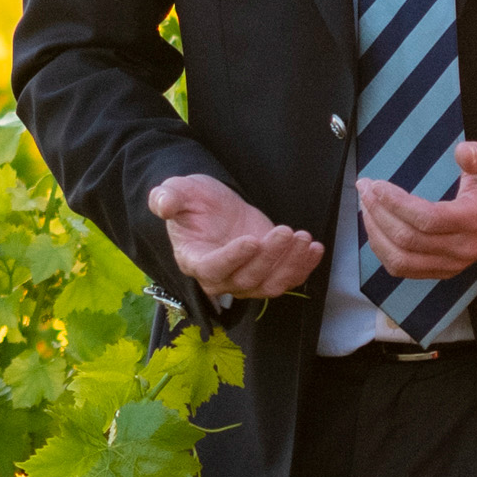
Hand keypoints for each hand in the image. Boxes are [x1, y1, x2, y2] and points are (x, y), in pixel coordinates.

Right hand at [147, 174, 323, 303]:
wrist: (213, 207)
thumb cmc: (192, 201)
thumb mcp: (177, 191)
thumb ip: (166, 198)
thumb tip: (162, 204)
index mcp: (194, 259)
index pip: (213, 269)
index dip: (232, 259)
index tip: (252, 240)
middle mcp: (220, 277)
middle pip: (247, 279)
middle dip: (270, 257)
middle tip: (286, 231)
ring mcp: (246, 278)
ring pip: (270, 284)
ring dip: (290, 265)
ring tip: (303, 238)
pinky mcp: (267, 272)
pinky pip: (288, 279)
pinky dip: (304, 267)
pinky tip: (315, 248)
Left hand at [353, 135, 476, 281]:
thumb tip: (462, 152)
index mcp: (475, 220)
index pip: (428, 220)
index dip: (396, 204)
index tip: (377, 185)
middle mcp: (463, 248)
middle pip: (409, 240)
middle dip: (379, 213)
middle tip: (365, 188)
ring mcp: (452, 263)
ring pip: (401, 260)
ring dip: (376, 234)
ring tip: (366, 207)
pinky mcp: (442, 270)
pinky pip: (404, 269)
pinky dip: (383, 250)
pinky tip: (375, 228)